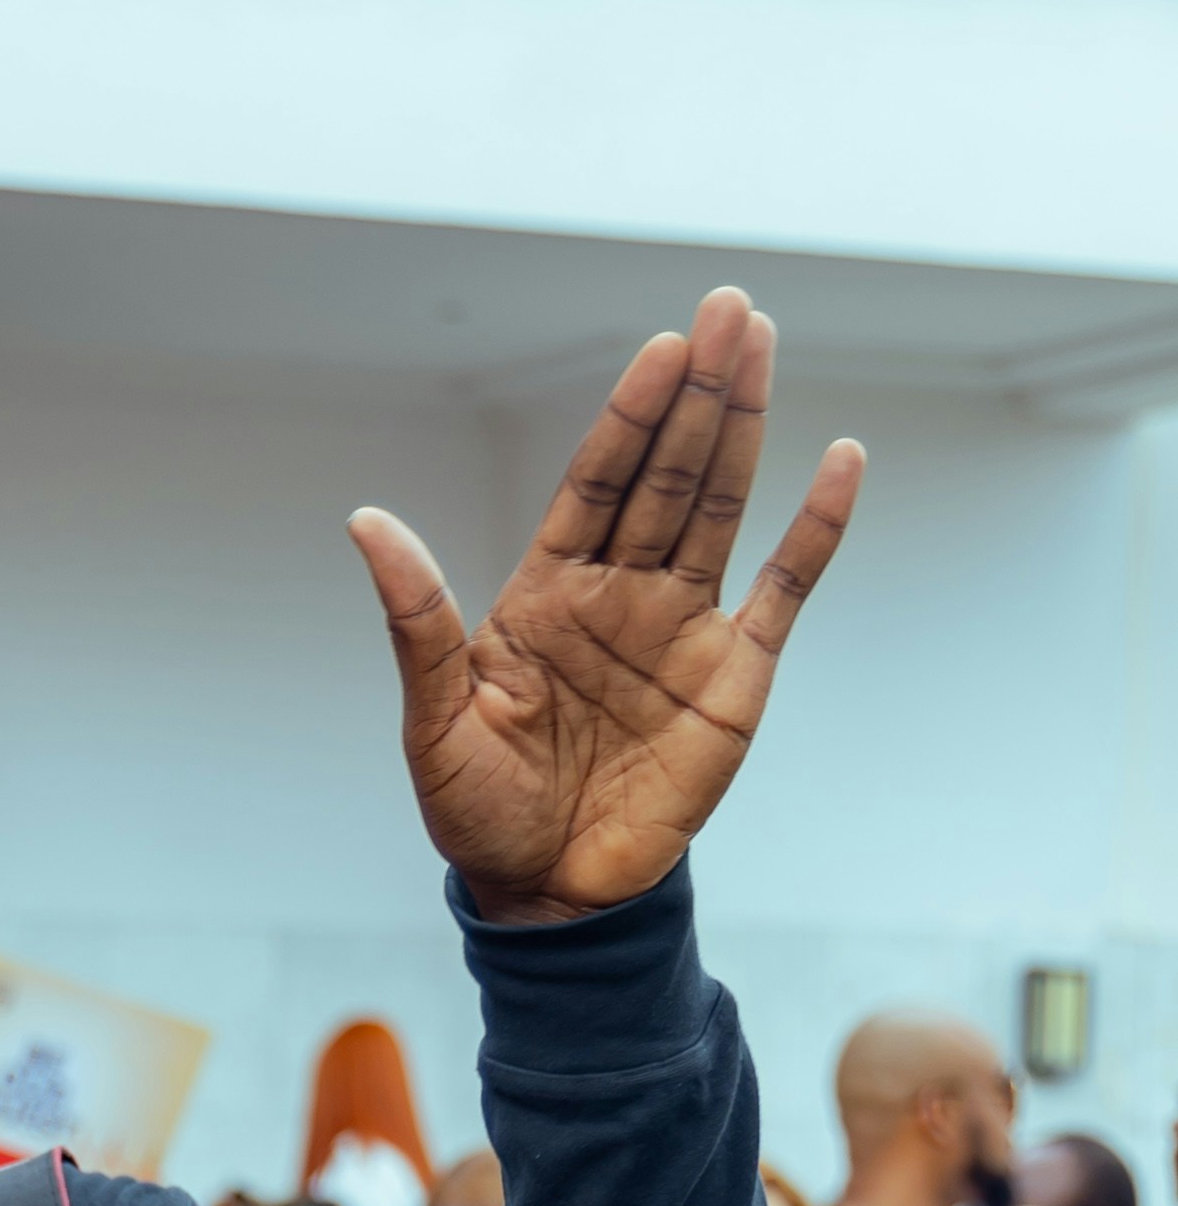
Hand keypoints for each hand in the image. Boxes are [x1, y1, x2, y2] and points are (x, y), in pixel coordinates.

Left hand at [351, 287, 863, 921]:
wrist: (546, 897)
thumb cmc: (480, 814)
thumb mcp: (433, 721)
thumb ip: (416, 622)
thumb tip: (366, 522)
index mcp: (548, 595)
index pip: (597, 482)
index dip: (630, 416)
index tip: (662, 347)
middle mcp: (621, 595)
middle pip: (668, 474)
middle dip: (699, 392)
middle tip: (731, 308)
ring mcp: (682, 629)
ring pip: (722, 506)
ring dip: (746, 426)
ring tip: (764, 343)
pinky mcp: (735, 677)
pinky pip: (787, 588)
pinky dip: (815, 528)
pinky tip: (839, 461)